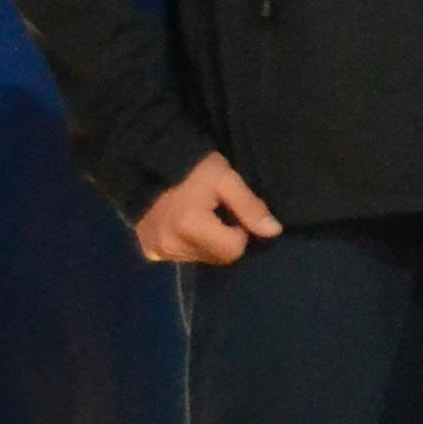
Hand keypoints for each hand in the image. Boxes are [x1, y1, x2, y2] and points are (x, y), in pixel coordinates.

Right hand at [135, 152, 282, 265]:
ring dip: (207, 242)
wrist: (148, 165)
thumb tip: (274, 232)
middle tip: (216, 212)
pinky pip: (183, 256)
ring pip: (202, 259)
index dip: (239, 232)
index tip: (231, 211)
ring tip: (199, 215)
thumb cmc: (193, 168)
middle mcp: (170, 245)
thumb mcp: (226, 179)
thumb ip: (250, 206)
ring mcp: (157, 251)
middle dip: (224, 238)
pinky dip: (189, 244)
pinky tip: (185, 224)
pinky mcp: (150, 252)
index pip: (233, 250)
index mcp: (189, 227)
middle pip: (217, 258)